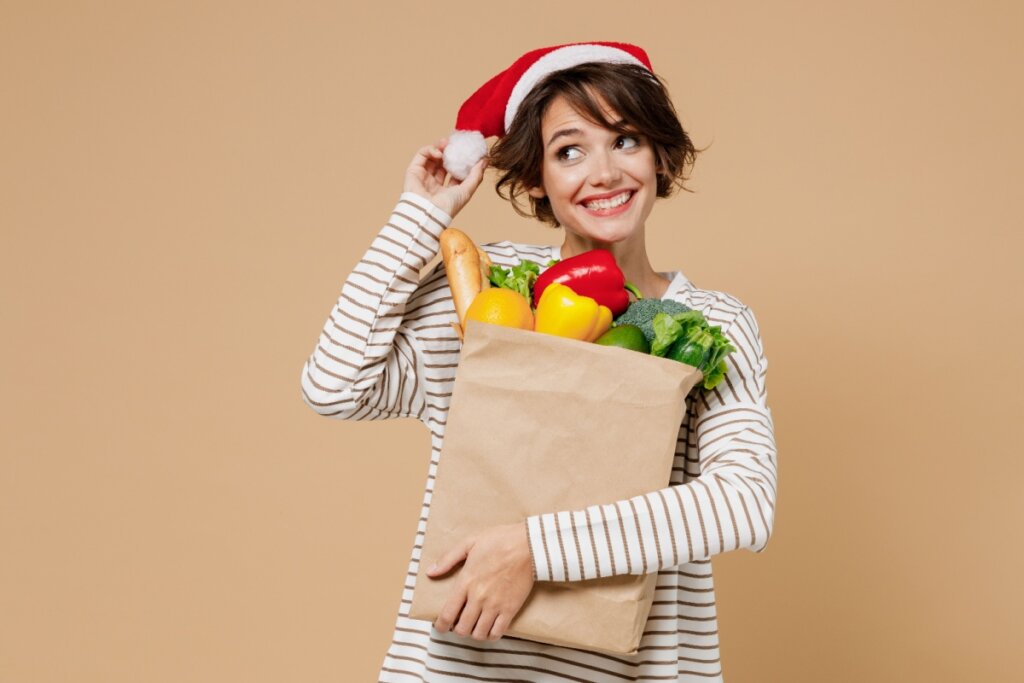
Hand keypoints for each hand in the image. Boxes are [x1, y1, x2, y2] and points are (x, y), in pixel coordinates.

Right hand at [403, 137, 488, 219]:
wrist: (427, 212)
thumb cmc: (447, 207)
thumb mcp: (467, 191)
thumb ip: (476, 176)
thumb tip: (485, 160)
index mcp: (446, 191)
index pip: (454, 172)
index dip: (460, 161)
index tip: (468, 151)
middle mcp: (434, 184)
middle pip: (442, 163)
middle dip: (450, 152)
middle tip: (456, 143)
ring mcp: (423, 177)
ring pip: (432, 157)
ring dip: (440, 147)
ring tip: (447, 143)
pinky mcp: (413, 171)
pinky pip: (421, 155)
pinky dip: (430, 150)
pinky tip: (439, 152)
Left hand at [426, 521, 534, 641]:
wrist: (528, 544)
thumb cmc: (499, 540)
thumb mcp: (469, 542)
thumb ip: (448, 559)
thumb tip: (430, 572)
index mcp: (466, 581)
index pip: (447, 614)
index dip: (441, 625)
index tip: (440, 626)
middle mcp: (478, 597)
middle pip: (462, 628)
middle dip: (457, 630)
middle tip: (459, 624)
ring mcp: (495, 605)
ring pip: (479, 634)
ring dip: (474, 634)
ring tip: (474, 626)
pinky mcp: (510, 609)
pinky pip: (497, 632)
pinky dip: (491, 635)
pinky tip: (489, 629)